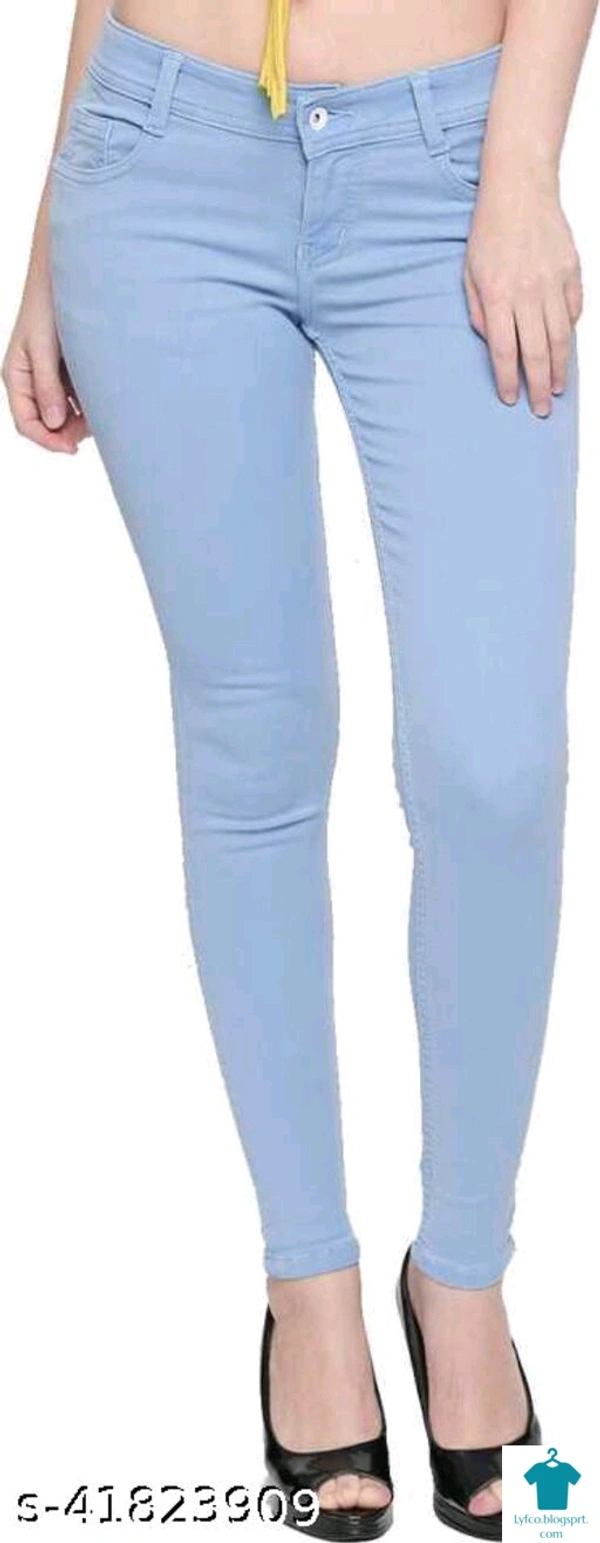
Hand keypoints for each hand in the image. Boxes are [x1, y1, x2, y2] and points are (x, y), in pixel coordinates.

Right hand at [2, 258, 89, 453]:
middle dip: (68, 432)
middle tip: (95, 429)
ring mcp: (52, 377)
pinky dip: (89, 403)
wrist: (69, 276)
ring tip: (102, 410)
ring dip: (82, 419)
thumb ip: (47, 385)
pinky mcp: (70, 370)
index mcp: (17, 376)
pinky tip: (105, 396)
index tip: (72, 448)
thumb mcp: (44, 347)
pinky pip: (78, 398)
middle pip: (47, 423)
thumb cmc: (48, 306)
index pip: (26, 423)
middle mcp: (32, 381)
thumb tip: (53, 424)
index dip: (47, 440)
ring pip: (64, 414)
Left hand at [464, 164, 582, 415]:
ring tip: (557, 388)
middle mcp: (527, 293)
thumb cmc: (489, 229)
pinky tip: (564, 346)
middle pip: (536, 352)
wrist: (520, 187)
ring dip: (559, 367)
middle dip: (538, 386)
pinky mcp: (571, 270)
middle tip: (542, 410)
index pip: (503, 350)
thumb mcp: (469, 271)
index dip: (508, 379)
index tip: (511, 398)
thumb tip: (489, 341)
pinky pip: (573, 309)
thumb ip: (477, 309)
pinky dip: (569, 330)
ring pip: (559, 336)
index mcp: (497, 295)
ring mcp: (553, 282)